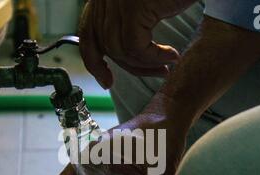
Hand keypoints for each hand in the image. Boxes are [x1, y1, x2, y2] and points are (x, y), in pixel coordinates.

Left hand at [78, 0, 192, 88]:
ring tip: (166, 64)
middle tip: (157, 72)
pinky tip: (171, 55)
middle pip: (106, 46)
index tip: (107, 81)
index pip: (88, 33)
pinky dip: (155, 57)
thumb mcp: (145, 8)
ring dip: (147, 64)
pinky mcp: (133, 8)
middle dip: (131, 66)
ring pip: (121, 49)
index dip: (94, 61)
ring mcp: (117, 1)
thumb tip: (127, 56)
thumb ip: (130, 25)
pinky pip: (136, 46)